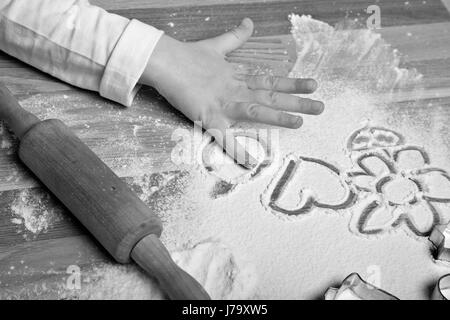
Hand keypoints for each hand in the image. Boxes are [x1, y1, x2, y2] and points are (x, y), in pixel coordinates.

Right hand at [140, 18, 323, 167]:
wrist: (165, 60)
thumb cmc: (189, 55)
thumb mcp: (216, 45)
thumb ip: (235, 37)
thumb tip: (249, 22)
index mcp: (238, 76)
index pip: (271, 80)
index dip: (292, 84)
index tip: (313, 85)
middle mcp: (237, 89)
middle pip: (271, 96)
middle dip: (297, 101)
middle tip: (321, 107)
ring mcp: (224, 103)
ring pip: (256, 110)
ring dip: (278, 117)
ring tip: (300, 123)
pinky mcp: (209, 116)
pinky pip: (223, 137)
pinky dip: (236, 150)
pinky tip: (250, 162)